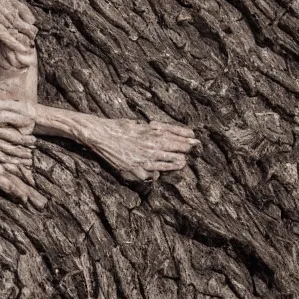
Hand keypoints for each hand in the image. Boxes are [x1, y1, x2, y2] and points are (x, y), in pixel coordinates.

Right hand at [0, 79, 36, 165]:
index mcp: (0, 112)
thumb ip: (7, 94)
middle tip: (34, 143)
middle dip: (26, 141)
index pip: (21, 120)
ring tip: (27, 155)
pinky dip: (3, 156)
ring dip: (18, 152)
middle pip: (16, 136)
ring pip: (7, 147)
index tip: (33, 123)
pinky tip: (9, 159)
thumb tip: (19, 97)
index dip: (29, 123)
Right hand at [84, 119, 199, 180]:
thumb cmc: (121, 127)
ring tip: (181, 163)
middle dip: (184, 152)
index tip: (196, 141)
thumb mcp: (142, 124)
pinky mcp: (136, 170)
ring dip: (175, 164)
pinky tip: (156, 172)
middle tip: (189, 153)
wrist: (102, 135)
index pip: (178, 138)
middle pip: (176, 152)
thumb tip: (173, 132)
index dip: (188, 140)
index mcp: (154, 134)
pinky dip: (153, 173)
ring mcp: (145, 160)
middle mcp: (152, 147)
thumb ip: (158, 129)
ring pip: (167, 164)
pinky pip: (150, 175)